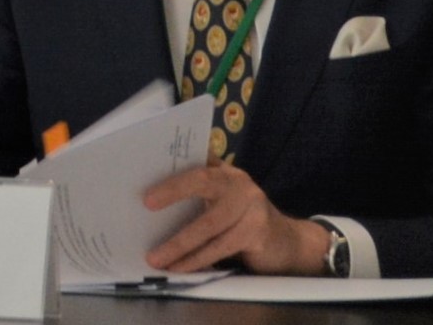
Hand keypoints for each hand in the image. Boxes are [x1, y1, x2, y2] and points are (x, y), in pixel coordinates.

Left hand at [139, 163, 331, 276]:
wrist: (287, 243)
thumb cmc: (243, 221)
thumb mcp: (224, 202)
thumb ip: (199, 193)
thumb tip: (151, 198)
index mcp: (226, 172)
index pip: (198, 163)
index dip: (175, 167)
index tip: (150, 176)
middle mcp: (240, 184)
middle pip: (203, 182)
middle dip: (173, 192)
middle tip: (146, 204)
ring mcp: (251, 207)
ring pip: (209, 224)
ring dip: (180, 244)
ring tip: (156, 258)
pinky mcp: (257, 233)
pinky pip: (221, 247)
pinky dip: (198, 259)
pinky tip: (180, 268)